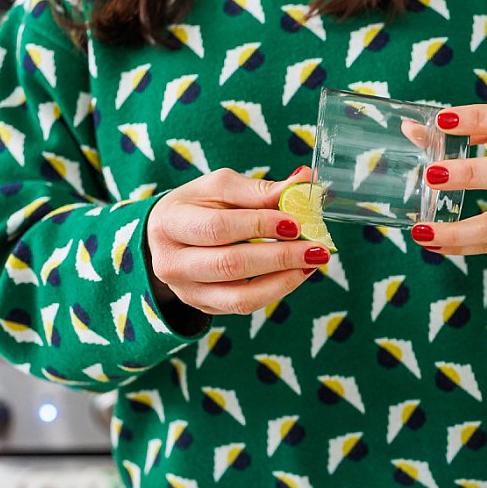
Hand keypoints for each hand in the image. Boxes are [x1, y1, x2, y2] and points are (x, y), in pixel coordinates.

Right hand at [146, 168, 328, 315]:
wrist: (169, 237)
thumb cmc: (197, 206)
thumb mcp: (220, 188)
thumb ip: (261, 189)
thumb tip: (304, 181)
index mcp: (170, 223)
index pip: (219, 228)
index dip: (260, 225)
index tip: (295, 222)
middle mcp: (172, 262)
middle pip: (231, 265)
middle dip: (280, 257)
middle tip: (317, 248)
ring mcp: (187, 290)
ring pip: (241, 296)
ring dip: (284, 281)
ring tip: (313, 263)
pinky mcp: (204, 307)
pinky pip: (245, 306)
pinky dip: (276, 290)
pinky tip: (296, 273)